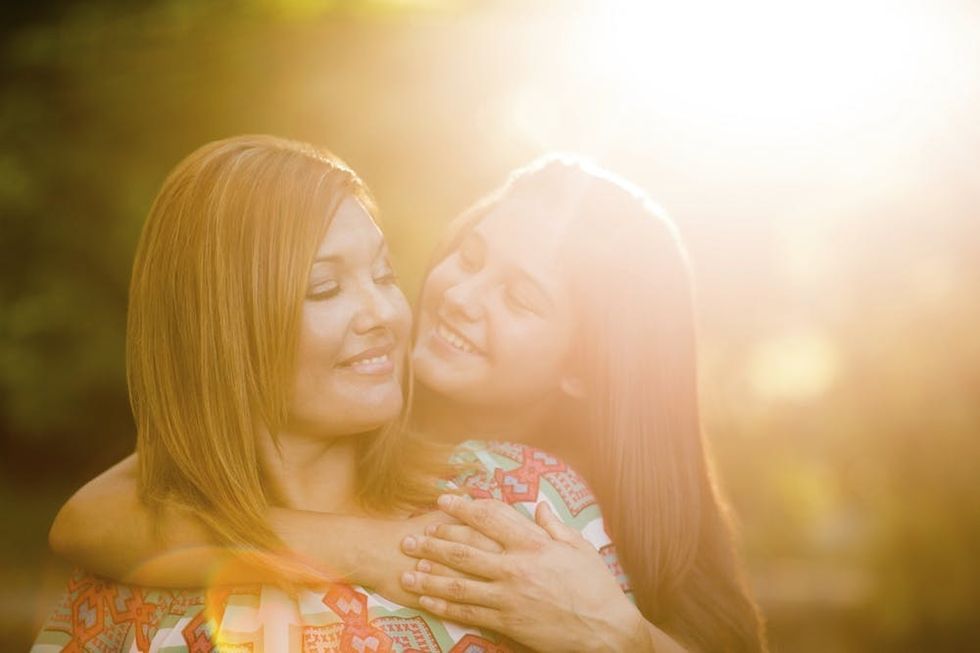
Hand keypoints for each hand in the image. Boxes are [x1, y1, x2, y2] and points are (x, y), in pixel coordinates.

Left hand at [398, 495, 649, 652]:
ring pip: (459, 583)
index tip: (442, 501)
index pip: (490, 518)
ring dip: (429, 575)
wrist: (606, 631)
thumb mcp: (580, 548)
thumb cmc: (596, 588)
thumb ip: (554, 526)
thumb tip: (539, 506)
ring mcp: (509, 596)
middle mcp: (517, 567)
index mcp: (534, 544)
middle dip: (433, 542)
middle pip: (464, 550)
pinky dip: (444, 604)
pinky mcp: (507, 621)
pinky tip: (425, 599)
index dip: (463, 508)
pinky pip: (468, 612)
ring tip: (406, 569)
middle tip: (409, 538)